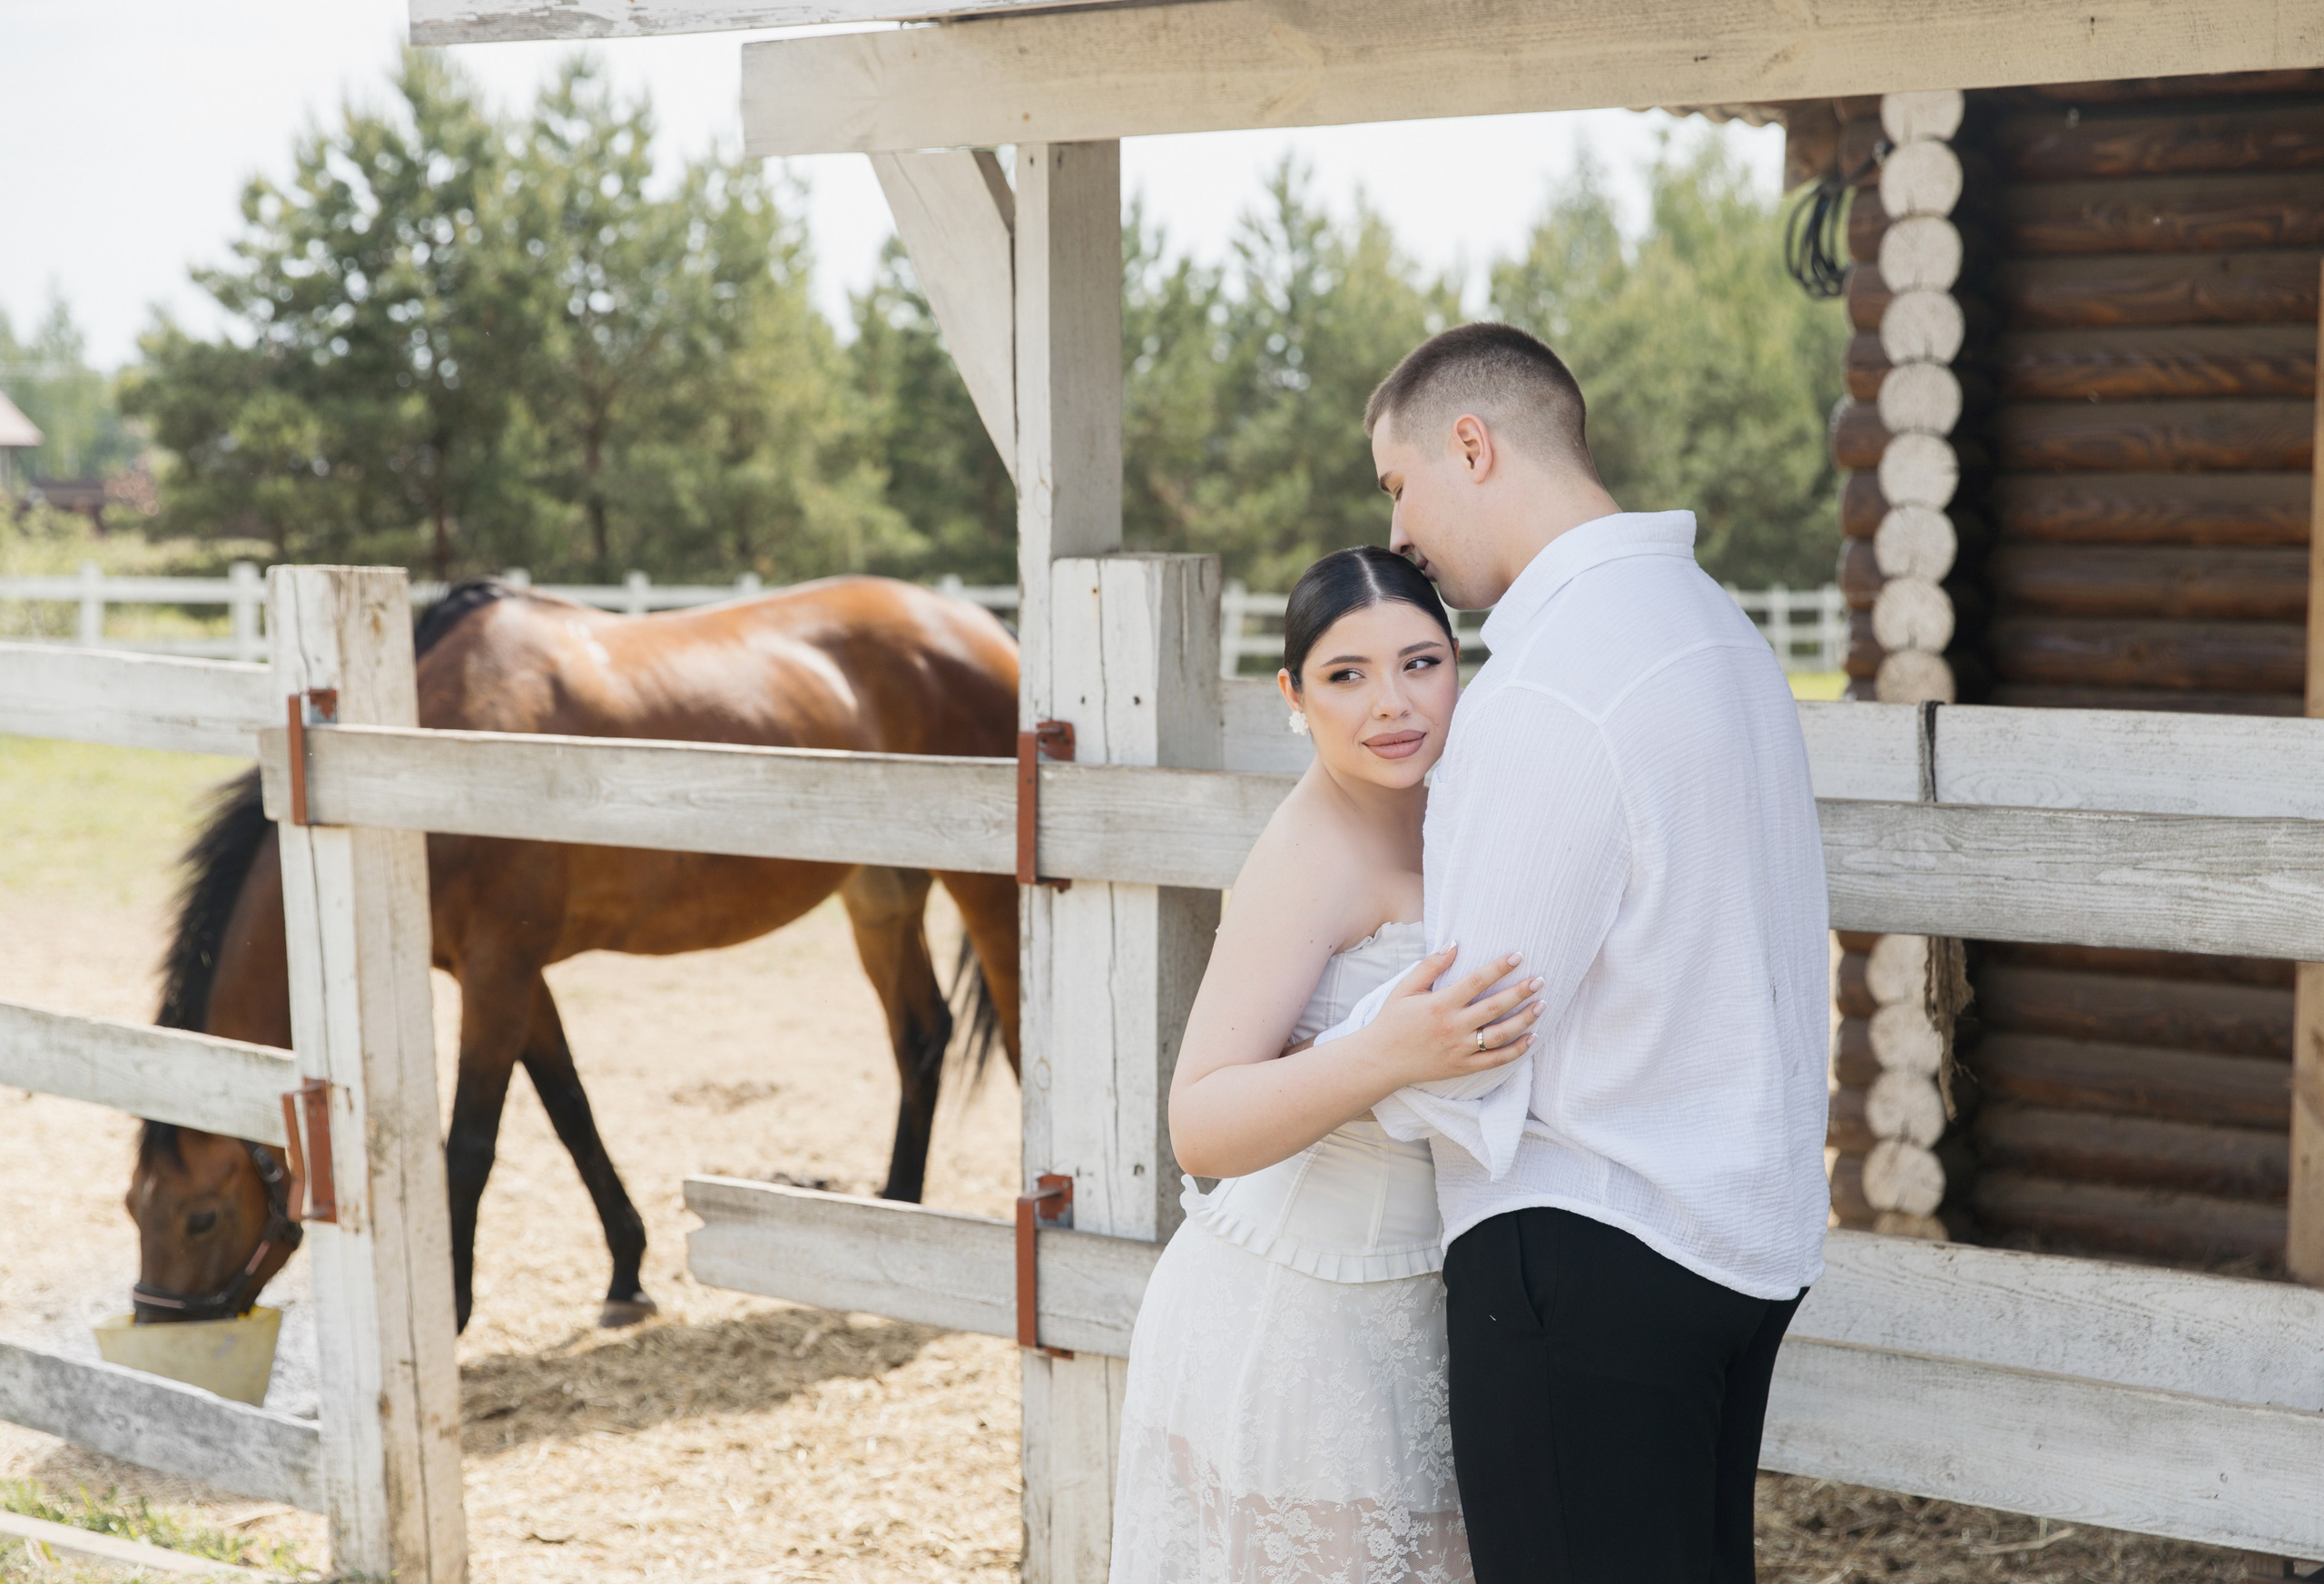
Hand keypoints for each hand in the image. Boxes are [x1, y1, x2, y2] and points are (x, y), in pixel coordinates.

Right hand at [1364, 945, 1543, 1087]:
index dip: (1498, 967)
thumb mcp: (1405, 989)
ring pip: (1500, 1035)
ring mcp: (1460, 1049)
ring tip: (1541, 1005)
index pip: (1476, 981)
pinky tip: (1532, 1038)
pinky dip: (1516, 1050)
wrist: (1381, 1060)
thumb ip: (1430, 966)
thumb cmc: (1392, 1020)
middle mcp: (1453, 1027)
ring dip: (1524, 1019)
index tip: (1518, 956)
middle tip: (1540, 980)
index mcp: (1439, 1004)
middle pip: (1494, 1007)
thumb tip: (1454, 943)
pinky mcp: (1463, 1067)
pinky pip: (1495, 1060)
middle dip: (1520, 992)